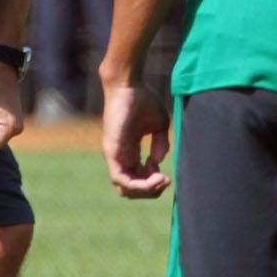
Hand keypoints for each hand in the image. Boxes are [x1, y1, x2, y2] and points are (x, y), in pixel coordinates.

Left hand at [101, 81, 171, 197]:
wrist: (128, 84)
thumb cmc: (142, 100)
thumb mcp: (159, 125)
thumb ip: (161, 144)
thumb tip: (157, 161)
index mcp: (130, 152)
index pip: (138, 180)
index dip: (154, 183)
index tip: (165, 171)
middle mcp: (121, 157)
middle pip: (131, 190)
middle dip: (151, 192)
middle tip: (165, 180)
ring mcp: (114, 156)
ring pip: (125, 189)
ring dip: (146, 190)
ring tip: (161, 180)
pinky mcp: (111, 152)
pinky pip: (119, 179)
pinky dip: (138, 185)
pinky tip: (154, 175)